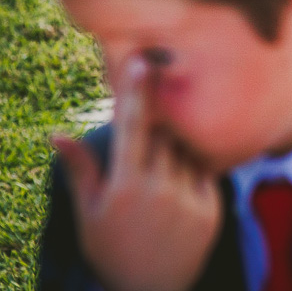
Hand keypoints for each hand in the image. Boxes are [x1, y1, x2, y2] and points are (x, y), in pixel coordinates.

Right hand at [51, 57, 220, 290]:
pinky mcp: (213, 208)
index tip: (141, 63)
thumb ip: (81, 171)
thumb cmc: (111, 249)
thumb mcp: (90, 214)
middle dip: (157, 132)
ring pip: (187, 152)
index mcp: (126, 187)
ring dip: (176, 154)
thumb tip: (58, 134)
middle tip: (148, 151)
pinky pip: (205, 173)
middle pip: (165, 135)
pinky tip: (176, 197)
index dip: (137, 93)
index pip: (134, 128)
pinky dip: (192, 174)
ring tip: (158, 186)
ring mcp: (190, 199)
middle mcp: (161, 189)